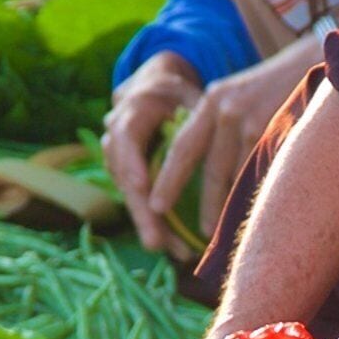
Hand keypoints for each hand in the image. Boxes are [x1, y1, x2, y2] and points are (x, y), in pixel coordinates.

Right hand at [102, 53, 205, 252]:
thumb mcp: (192, 97)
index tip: (141, 187)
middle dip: (140, 212)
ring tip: (174, 251)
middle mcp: (117, 133)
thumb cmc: (183, 94)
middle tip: (156, 242)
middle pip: (123, 176)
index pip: (126, 136)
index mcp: (134, 108)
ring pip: (129, 194)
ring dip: (149, 223)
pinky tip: (173, 244)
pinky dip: (154, 220)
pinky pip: (137, 199)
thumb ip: (198, 118)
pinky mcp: (124, 173)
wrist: (156, 87)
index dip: (131, 162)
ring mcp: (117, 156)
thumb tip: (222, 143)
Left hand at [149, 30, 326, 251]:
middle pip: (209, 167)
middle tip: (196, 234)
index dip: (169, 179)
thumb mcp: (244, 97)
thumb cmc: (282, 86)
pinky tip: (262, 210)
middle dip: (204, 204)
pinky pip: (264, 170)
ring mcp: (253, 119)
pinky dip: (260, 191)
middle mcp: (226, 108)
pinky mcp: (278, 128)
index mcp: (213, 100)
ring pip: (238, 175)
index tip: (157, 206)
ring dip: (230, 205)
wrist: (323, 61)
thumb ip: (224, 126)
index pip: (184, 146)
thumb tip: (212, 173)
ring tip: (226, 231)